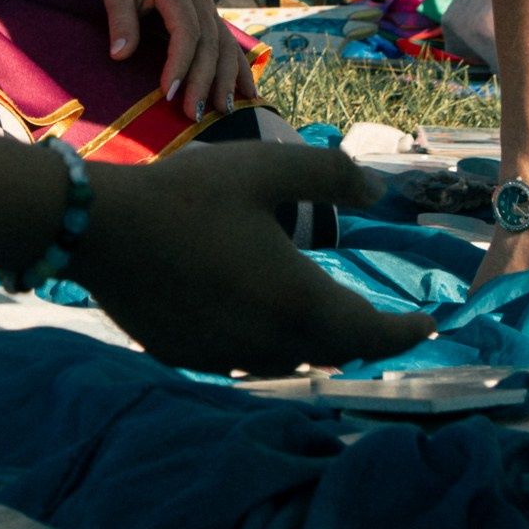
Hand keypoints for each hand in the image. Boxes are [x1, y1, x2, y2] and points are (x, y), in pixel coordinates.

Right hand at [75, 144, 424, 374]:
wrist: (99, 228)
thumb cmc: (188, 194)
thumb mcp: (266, 168)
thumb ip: (331, 176)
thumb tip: (380, 192)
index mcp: (299, 302)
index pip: (373, 335)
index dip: (407, 332)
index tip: (429, 323)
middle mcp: (269, 344)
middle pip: (334, 353)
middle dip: (363, 338)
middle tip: (380, 321)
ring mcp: (226, 357)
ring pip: (290, 361)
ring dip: (314, 343)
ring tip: (320, 315)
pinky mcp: (189, 357)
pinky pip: (245, 360)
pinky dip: (266, 344)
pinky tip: (254, 316)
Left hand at [105, 0, 248, 119]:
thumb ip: (121, 20)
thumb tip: (119, 55)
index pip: (185, 32)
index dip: (179, 63)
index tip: (169, 91)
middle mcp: (202, 2)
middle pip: (209, 45)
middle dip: (203, 82)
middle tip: (193, 114)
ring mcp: (212, 10)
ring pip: (225, 48)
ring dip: (226, 80)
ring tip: (222, 111)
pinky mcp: (214, 19)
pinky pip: (232, 46)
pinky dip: (241, 70)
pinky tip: (249, 95)